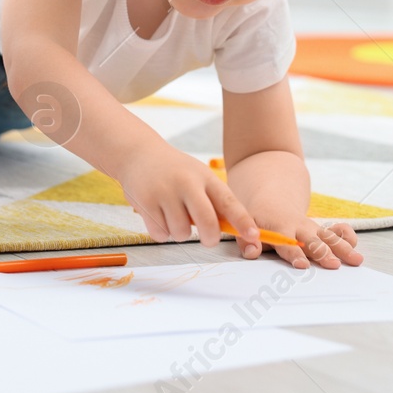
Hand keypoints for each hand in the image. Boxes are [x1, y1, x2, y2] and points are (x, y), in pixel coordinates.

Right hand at [116, 138, 259, 247]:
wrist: (138, 153)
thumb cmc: (175, 171)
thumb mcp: (198, 177)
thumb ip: (214, 202)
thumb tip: (235, 231)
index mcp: (204, 177)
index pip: (228, 202)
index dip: (243, 221)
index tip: (254, 236)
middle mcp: (185, 183)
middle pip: (207, 222)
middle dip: (210, 238)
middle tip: (208, 239)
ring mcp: (164, 192)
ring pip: (181, 233)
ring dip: (179, 232)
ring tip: (173, 216)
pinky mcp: (145, 202)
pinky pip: (160, 234)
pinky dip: (161, 232)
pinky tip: (158, 215)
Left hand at [236, 216, 362, 269]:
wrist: (272, 200)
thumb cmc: (258, 220)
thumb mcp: (247, 227)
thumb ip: (247, 242)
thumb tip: (251, 252)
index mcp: (279, 226)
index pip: (286, 242)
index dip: (294, 253)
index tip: (303, 264)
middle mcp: (299, 226)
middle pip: (313, 240)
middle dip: (323, 252)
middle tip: (333, 265)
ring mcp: (312, 228)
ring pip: (329, 237)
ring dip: (343, 248)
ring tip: (356, 260)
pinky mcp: (322, 229)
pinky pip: (338, 231)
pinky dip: (348, 235)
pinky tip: (355, 245)